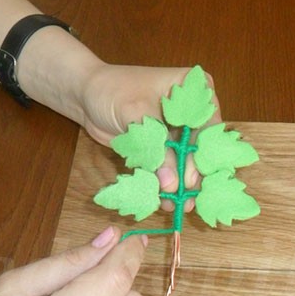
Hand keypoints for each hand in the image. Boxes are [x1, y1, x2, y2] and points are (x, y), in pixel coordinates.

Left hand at [80, 65, 222, 210]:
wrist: (86, 94)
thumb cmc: (113, 91)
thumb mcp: (138, 116)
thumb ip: (158, 150)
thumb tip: (173, 184)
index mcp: (195, 90)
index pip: (208, 126)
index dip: (204, 154)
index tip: (195, 178)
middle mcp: (192, 110)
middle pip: (200, 147)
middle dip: (194, 173)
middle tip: (188, 198)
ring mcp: (178, 129)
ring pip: (186, 160)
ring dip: (181, 182)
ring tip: (178, 205)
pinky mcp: (163, 145)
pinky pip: (169, 165)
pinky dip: (165, 181)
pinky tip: (163, 199)